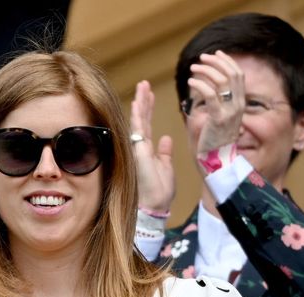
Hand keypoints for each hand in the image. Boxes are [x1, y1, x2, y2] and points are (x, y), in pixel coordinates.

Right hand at [130, 80, 175, 213]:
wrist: (155, 205)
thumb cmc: (160, 192)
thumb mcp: (167, 167)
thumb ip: (165, 152)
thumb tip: (167, 138)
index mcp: (147, 150)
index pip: (147, 125)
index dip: (148, 109)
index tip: (150, 94)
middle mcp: (140, 147)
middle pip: (141, 119)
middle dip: (143, 100)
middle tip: (144, 83)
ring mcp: (137, 149)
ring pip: (138, 121)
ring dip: (140, 103)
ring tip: (143, 86)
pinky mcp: (137, 152)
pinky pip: (137, 131)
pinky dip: (137, 116)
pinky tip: (137, 103)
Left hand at [188, 51, 245, 155]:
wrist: (217, 163)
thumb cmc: (213, 142)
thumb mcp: (218, 118)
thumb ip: (216, 103)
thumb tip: (207, 88)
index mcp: (240, 104)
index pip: (238, 75)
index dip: (228, 62)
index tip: (215, 54)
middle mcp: (239, 106)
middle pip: (232, 74)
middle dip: (217, 62)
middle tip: (201, 58)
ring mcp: (230, 112)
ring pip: (222, 82)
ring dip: (206, 71)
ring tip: (193, 69)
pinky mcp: (219, 119)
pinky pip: (211, 96)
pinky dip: (200, 85)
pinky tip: (190, 82)